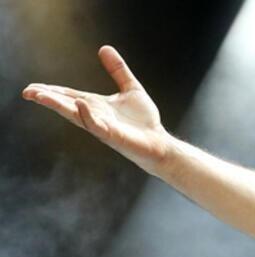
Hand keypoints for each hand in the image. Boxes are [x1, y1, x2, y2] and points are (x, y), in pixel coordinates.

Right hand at [22, 46, 169, 173]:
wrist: (160, 143)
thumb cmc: (145, 122)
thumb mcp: (131, 89)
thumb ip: (118, 70)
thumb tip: (104, 48)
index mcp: (96, 105)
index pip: (69, 96)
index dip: (51, 91)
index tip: (32, 88)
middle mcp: (96, 116)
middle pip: (67, 106)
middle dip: (48, 99)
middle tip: (28, 93)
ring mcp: (103, 127)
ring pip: (77, 116)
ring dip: (59, 106)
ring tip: (41, 96)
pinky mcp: (114, 136)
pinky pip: (97, 125)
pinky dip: (87, 115)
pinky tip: (79, 104)